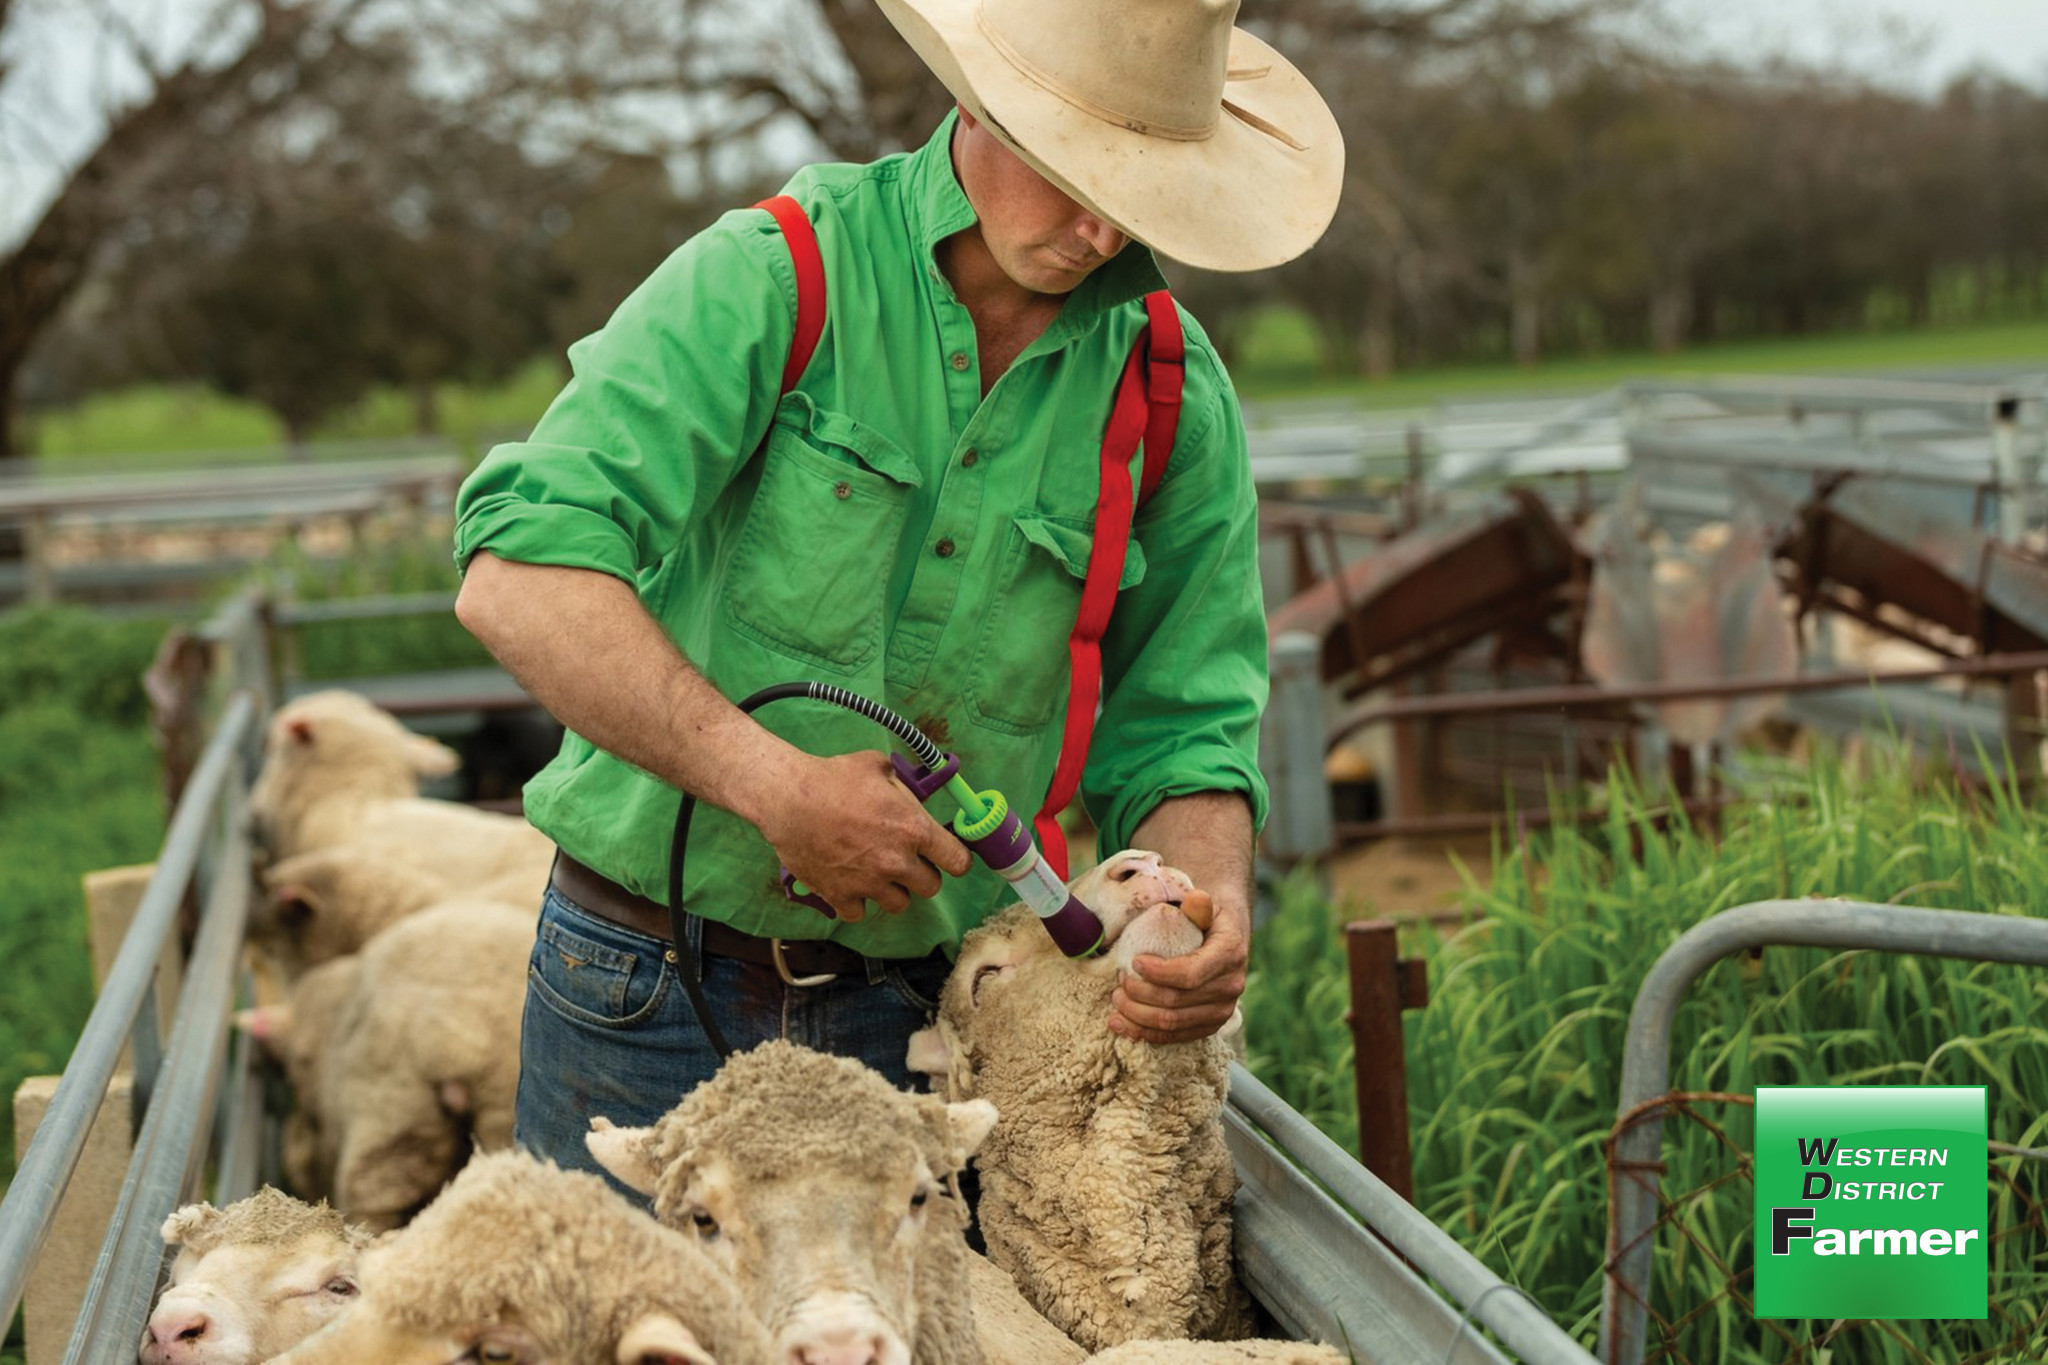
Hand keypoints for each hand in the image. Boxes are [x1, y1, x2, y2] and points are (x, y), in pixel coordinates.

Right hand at [754, 750, 971, 921]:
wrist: (788, 798)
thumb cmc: (832, 777)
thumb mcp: (877, 766)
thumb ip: (902, 786)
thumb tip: (910, 795)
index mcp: (914, 829)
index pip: (958, 862)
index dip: (955, 859)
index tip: (946, 856)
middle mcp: (897, 862)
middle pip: (931, 887)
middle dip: (921, 874)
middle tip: (904, 860)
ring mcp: (868, 883)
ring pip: (899, 904)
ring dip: (892, 891)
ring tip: (876, 872)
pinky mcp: (840, 896)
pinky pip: (860, 913)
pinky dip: (857, 902)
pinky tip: (850, 884)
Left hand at [1108, 885, 1248, 1043]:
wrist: (1225, 937)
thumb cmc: (1206, 917)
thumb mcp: (1205, 905)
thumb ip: (1197, 905)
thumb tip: (1197, 898)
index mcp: (1231, 952)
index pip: (1190, 974)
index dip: (1158, 973)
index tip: (1133, 962)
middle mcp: (1232, 985)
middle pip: (1176, 1002)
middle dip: (1140, 994)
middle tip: (1118, 981)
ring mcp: (1223, 1010)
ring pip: (1173, 1024)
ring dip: (1137, 1016)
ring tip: (1116, 1000)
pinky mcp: (1210, 1025)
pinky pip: (1176, 1037)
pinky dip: (1145, 1034)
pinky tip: (1121, 1025)